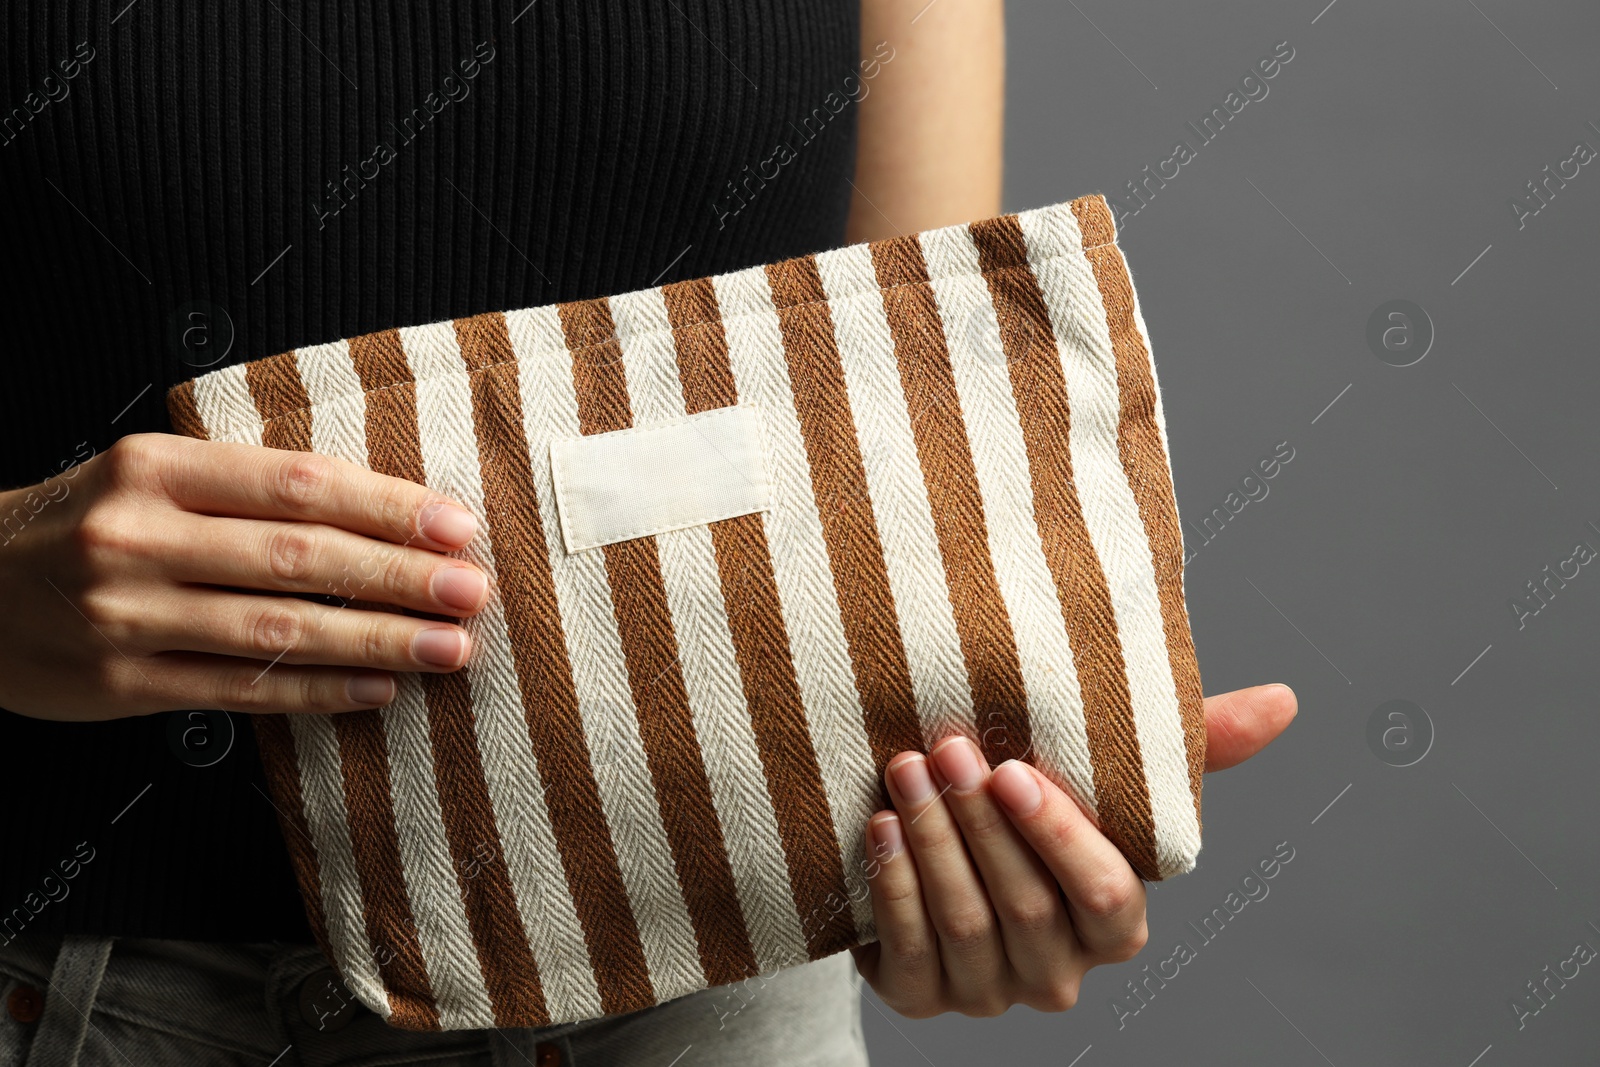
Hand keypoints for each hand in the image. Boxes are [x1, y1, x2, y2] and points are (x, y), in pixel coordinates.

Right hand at [0, 433, 487, 720]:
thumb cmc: (80, 522)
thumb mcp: (150, 477)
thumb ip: (246, 490)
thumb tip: (380, 512)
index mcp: (156, 469)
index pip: (297, 485)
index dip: (387, 506)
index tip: (454, 525)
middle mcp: (138, 537)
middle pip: (298, 558)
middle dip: (398, 576)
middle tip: (471, 589)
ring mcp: (127, 615)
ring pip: (277, 630)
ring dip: (376, 640)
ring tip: (448, 646)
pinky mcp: (121, 684)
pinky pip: (241, 690)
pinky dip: (318, 692)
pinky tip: (378, 689)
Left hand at [852, 684, 1296, 1017]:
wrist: (934, 837)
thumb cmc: (1032, 803)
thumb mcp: (1109, 772)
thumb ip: (1196, 743)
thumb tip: (1284, 700)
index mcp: (1114, 925)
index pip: (1105, 896)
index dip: (1057, 836)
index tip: (1013, 769)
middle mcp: (1059, 970)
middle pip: (1027, 908)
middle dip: (982, 826)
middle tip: (947, 752)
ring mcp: (990, 991)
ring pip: (967, 927)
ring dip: (933, 846)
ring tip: (906, 774)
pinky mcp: (922, 997)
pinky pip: (909, 956)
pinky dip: (893, 888)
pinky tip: (881, 829)